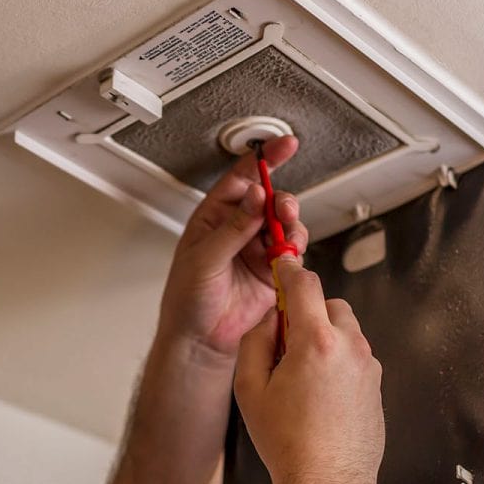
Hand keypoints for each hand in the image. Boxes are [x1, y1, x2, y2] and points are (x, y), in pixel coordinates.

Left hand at [156, 136, 308, 360]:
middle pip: (270, 200)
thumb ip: (233, 227)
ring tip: (286, 235)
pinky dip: (296, 251)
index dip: (264, 159)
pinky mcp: (273, 270)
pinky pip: (293, 252)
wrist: (199, 338)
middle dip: (282, 201)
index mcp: (215, 216)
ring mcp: (257, 249)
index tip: (285, 145)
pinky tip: (287, 258)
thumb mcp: (204, 258)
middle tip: (282, 210)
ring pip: (285, 224)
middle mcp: (238, 228)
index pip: (242, 177)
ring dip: (291, 225)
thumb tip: (254, 195)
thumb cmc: (187, 298)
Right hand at [233, 256, 383, 483]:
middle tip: (284, 341)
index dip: (289, 270)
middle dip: (307, 313)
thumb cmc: (288, 443)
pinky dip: (337, 361)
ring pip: (345, 331)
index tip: (282, 266)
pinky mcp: (377, 386)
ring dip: (323, 338)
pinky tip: (318, 394)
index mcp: (316, 343)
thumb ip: (255, 342)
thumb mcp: (250, 388)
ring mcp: (369, 368)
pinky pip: (355, 358)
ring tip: (300, 375)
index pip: (304, 285)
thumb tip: (267, 320)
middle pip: (330, 305)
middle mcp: (350, 349)